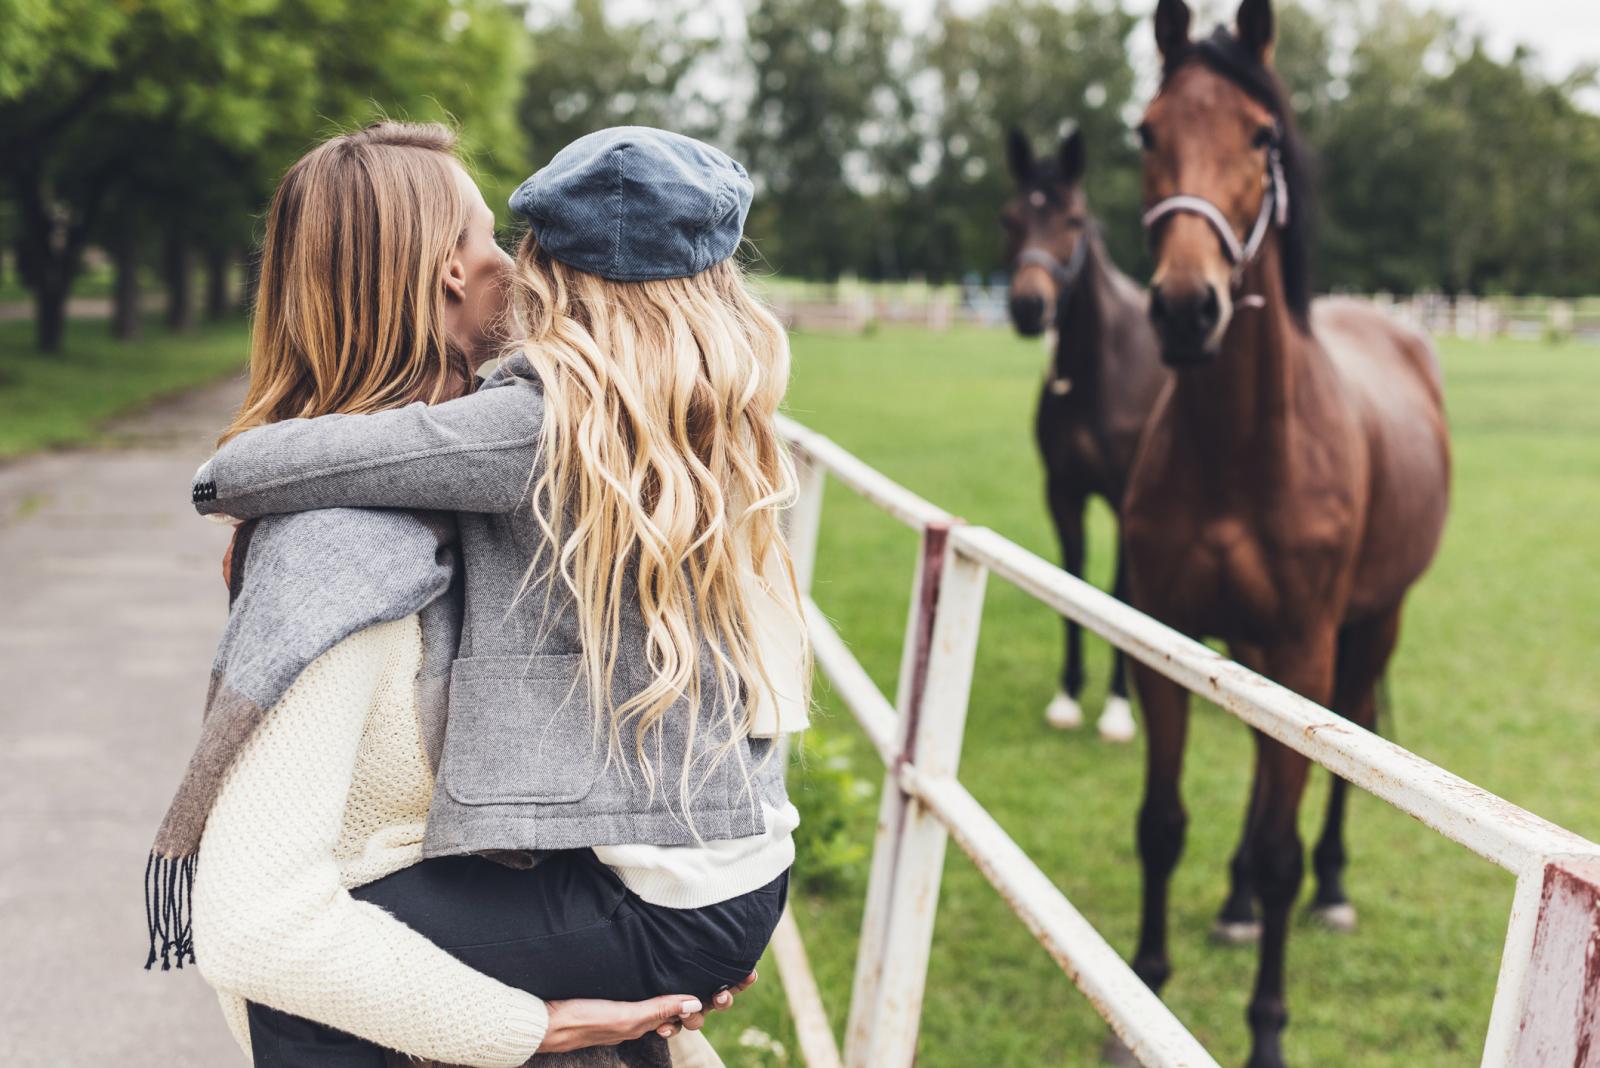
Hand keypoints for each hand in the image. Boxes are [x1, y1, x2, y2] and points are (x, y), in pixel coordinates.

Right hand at [538, 970, 758, 1050]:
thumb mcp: (626, 1017)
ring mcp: (638, 1001)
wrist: (543, 1018)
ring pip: (679, 995)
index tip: (749, 974)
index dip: (723, 991)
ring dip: (699, 987)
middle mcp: (649, 1011)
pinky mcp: (625, 990)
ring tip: (717, 980)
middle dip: (718, 990)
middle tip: (737, 977)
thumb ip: (659, 1010)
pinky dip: (673, 983)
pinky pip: (658, 987)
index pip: (697, 1006)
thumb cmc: (583, 1019)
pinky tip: (680, 967)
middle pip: (693, 1001)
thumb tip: (697, 1004)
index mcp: (653, 1019)